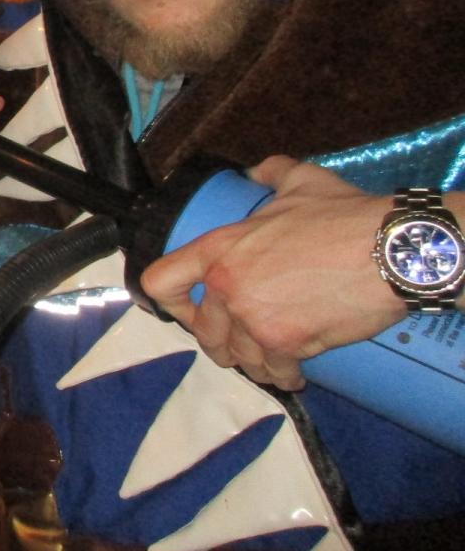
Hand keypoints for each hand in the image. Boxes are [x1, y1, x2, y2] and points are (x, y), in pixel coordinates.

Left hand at [139, 156, 402, 390]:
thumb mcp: (300, 182)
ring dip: (254, 363)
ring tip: (269, 359)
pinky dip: (284, 377)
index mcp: (219, 249)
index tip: (188, 309)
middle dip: (223, 341)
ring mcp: (254, 319)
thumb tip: (255, 173)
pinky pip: (274, 372)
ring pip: (238, 358)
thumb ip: (270, 174)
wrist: (390, 250)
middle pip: (203, 333)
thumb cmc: (345, 216)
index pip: (160, 282)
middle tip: (243, 339)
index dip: (170, 301)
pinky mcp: (286, 344)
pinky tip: (293, 374)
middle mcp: (227, 287)